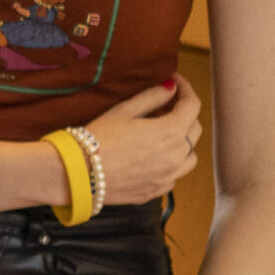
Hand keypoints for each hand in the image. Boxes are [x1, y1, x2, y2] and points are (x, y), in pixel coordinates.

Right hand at [90, 77, 203, 205]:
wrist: (79, 174)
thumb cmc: (99, 139)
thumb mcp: (125, 111)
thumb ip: (153, 97)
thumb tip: (171, 87)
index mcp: (171, 132)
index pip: (193, 105)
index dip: (186, 89)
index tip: (176, 82)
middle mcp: (176, 157)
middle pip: (195, 130)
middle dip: (185, 114)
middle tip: (165, 106)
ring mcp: (168, 178)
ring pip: (190, 157)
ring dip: (183, 142)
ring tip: (163, 135)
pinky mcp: (156, 192)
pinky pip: (174, 176)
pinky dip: (171, 164)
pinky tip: (153, 158)